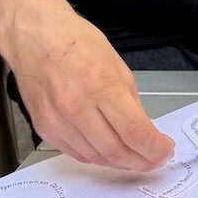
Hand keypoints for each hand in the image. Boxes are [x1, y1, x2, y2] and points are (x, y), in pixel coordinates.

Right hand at [6, 3, 173, 171]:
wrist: (33, 35)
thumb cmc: (75, 42)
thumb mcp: (116, 65)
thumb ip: (131, 102)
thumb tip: (143, 132)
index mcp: (101, 85)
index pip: (135, 132)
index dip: (155, 149)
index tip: (164, 151)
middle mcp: (77, 107)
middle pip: (116, 151)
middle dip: (142, 161)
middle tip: (154, 160)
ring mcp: (58, 120)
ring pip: (96, 158)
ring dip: (120, 162)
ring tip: (134, 157)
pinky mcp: (44, 128)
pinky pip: (76, 153)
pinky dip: (96, 156)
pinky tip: (108, 151)